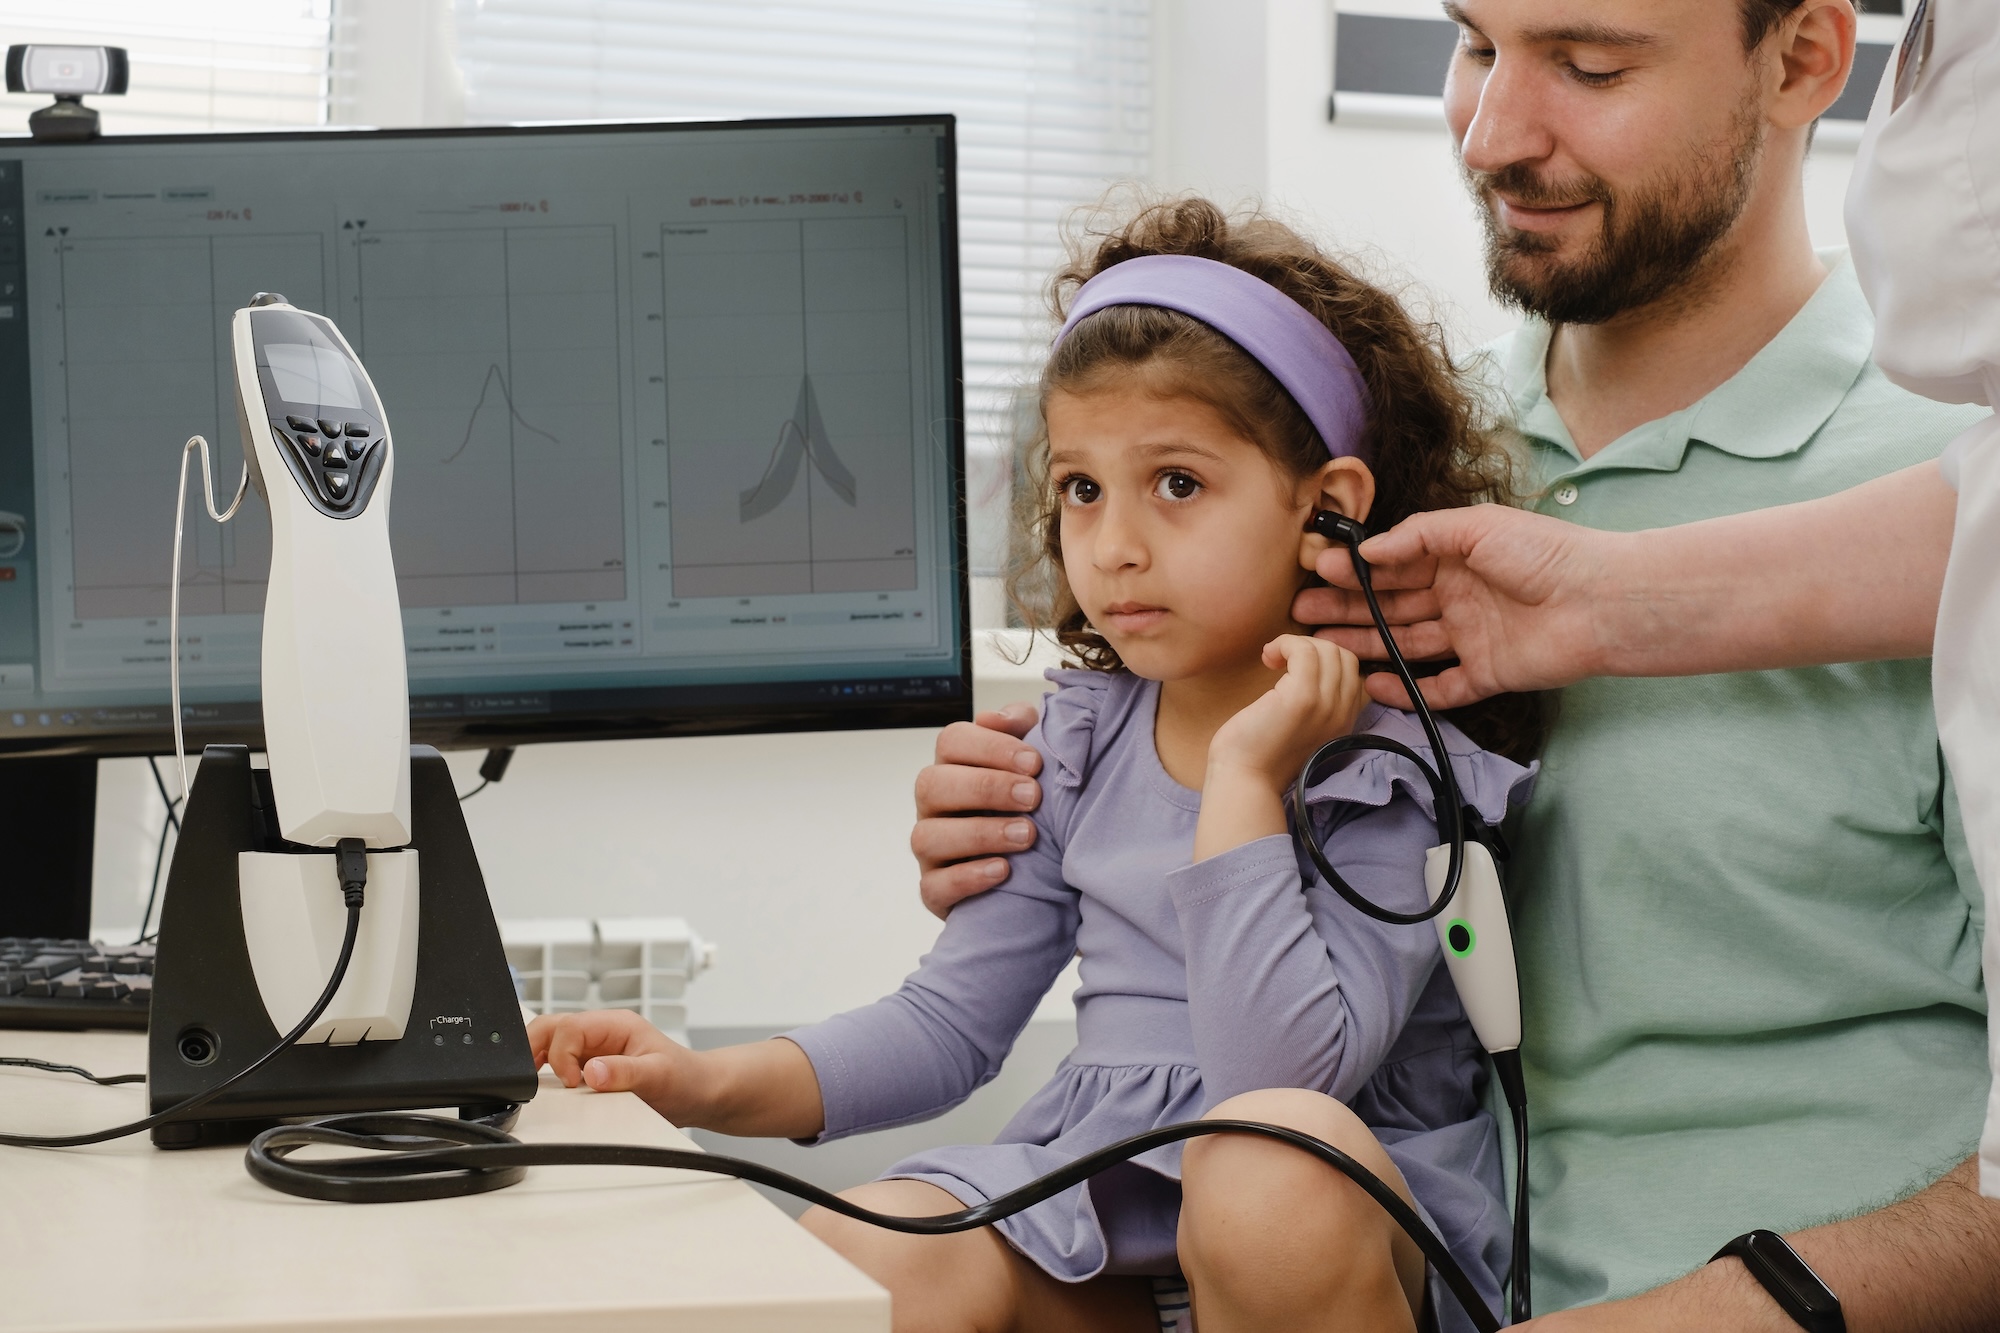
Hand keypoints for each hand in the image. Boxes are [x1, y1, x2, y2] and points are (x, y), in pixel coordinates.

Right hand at [529, 1008, 704, 1123]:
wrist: (698, 1092)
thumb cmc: (685, 1078)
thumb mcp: (659, 1076)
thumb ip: (625, 1073)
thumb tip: (593, 1071)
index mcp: (616, 1025)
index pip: (570, 1027)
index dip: (562, 1055)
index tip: (574, 1082)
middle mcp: (601, 1032)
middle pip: (551, 1026)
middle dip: (534, 1049)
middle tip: (533, 1080)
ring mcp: (594, 1048)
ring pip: (549, 1040)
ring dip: (537, 1058)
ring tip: (536, 1083)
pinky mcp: (591, 1065)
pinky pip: (557, 1060)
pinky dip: (546, 1070)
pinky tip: (547, 1086)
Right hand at [911, 702, 1042, 918]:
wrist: (1042, 872)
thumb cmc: (1030, 808)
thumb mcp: (1032, 763)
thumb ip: (1021, 729)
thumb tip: (1003, 718)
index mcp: (954, 767)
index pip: (951, 741)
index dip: (989, 746)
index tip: (1033, 761)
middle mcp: (934, 805)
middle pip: (933, 784)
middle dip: (985, 787)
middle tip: (1033, 797)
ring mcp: (931, 849)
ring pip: (927, 836)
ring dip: (979, 833)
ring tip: (1027, 836)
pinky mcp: (935, 891)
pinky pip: (933, 886)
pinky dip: (967, 878)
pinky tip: (1003, 871)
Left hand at [1206, 634, 1367, 794]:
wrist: (1245, 781)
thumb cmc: (1259, 755)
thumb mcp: (1297, 729)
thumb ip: (1312, 706)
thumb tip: (1299, 668)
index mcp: (1343, 721)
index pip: (1351, 671)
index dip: (1323, 659)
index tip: (1293, 667)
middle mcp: (1341, 713)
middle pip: (1343, 656)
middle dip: (1311, 646)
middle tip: (1281, 660)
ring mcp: (1324, 706)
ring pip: (1327, 650)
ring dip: (1295, 644)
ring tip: (1272, 659)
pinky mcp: (1301, 699)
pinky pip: (1304, 652)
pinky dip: (1285, 644)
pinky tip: (1268, 657)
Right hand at [1294, 505, 1621, 709]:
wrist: (1601, 601)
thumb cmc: (1544, 554)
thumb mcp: (1475, 528)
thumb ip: (1419, 537)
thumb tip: (1369, 552)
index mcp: (1456, 558)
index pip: (1395, 564)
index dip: (1357, 569)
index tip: (1318, 570)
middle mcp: (1459, 596)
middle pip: (1392, 605)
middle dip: (1347, 608)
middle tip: (1302, 613)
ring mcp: (1471, 637)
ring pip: (1406, 644)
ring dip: (1365, 645)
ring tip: (1322, 647)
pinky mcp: (1486, 674)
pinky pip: (1439, 687)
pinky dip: (1407, 690)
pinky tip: (1371, 685)